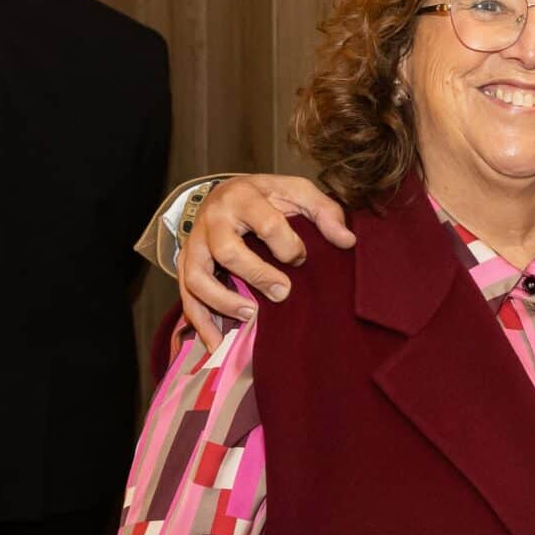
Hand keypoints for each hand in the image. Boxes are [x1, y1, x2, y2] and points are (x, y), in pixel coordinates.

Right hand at [181, 176, 353, 349]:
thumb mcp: (298, 192)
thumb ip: (324, 211)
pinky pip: (186, 296)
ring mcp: (195, 243)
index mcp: (243, 197)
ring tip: (250, 317)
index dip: (288, 245)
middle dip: (256, 275)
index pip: (266, 223)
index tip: (302, 258)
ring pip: (196, 276)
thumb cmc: (267, 195)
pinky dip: (199, 322)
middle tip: (282, 292)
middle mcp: (213, 219)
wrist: (226, 192)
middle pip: (226, 250)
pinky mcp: (186, 264)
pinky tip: (216, 343)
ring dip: (222, 301)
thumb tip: (347, 241)